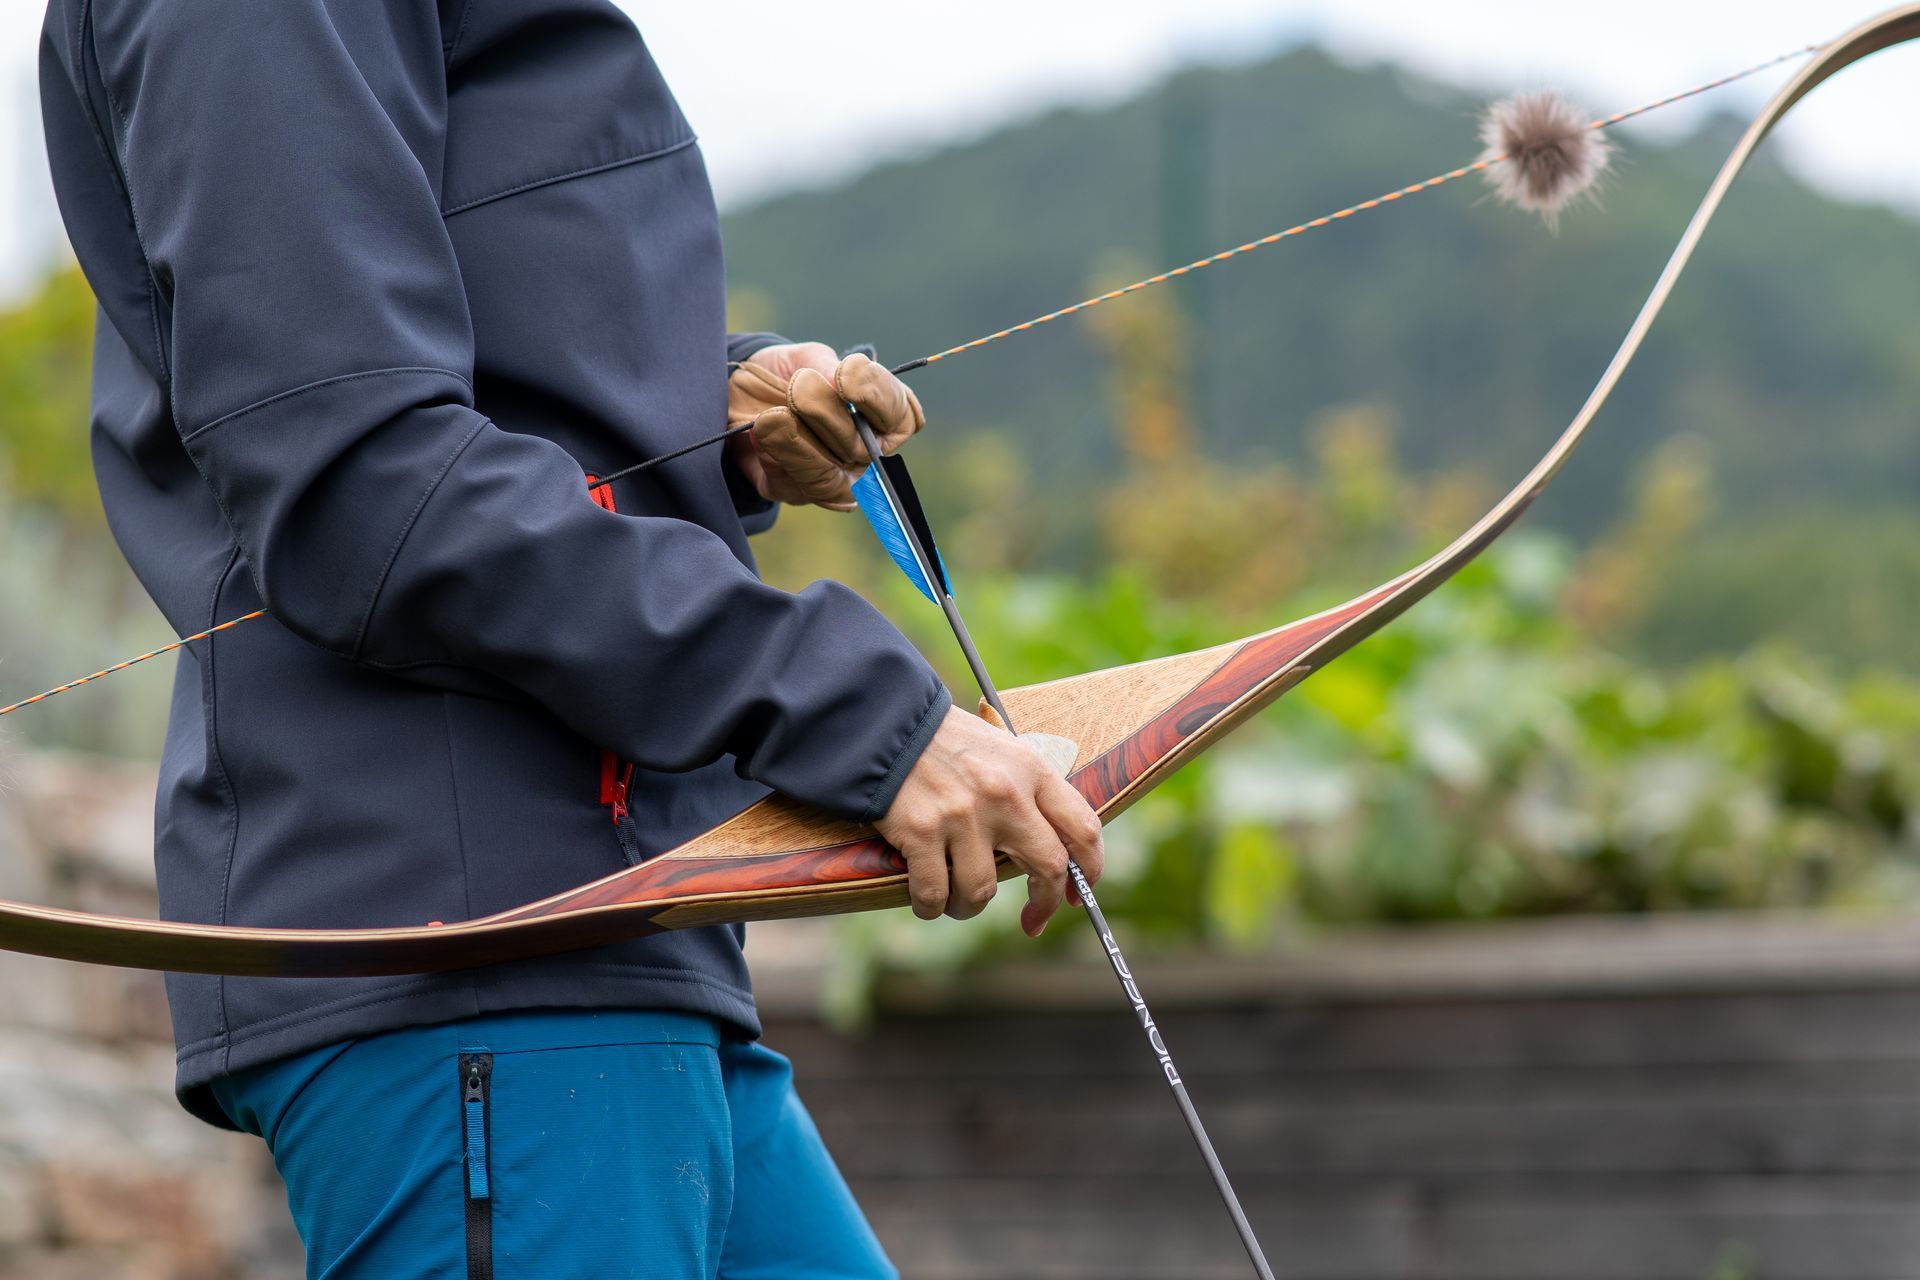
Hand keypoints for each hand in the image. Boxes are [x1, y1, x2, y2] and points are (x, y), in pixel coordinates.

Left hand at [725, 342, 924, 508]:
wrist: (740, 390)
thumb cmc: (789, 373)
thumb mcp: (808, 357)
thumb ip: (826, 366)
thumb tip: (838, 383)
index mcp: (881, 416)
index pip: (900, 416)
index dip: (877, 397)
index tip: (846, 374)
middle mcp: (865, 454)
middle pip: (860, 448)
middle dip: (827, 413)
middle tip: (800, 384)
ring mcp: (833, 478)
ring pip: (826, 476)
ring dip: (797, 442)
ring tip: (771, 415)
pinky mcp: (794, 491)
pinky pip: (789, 486)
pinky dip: (773, 456)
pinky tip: (760, 432)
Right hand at [872, 706, 1104, 936]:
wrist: (885, 725)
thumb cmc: (944, 741)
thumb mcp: (1001, 749)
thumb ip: (1028, 790)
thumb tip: (1051, 844)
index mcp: (1031, 770)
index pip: (1083, 827)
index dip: (1088, 869)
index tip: (1075, 893)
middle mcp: (1006, 795)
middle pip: (1048, 866)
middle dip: (1045, 903)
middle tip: (1034, 920)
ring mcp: (963, 815)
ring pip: (983, 890)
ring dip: (970, 907)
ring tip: (958, 902)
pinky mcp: (921, 831)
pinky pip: (934, 892)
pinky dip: (931, 906)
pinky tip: (928, 902)